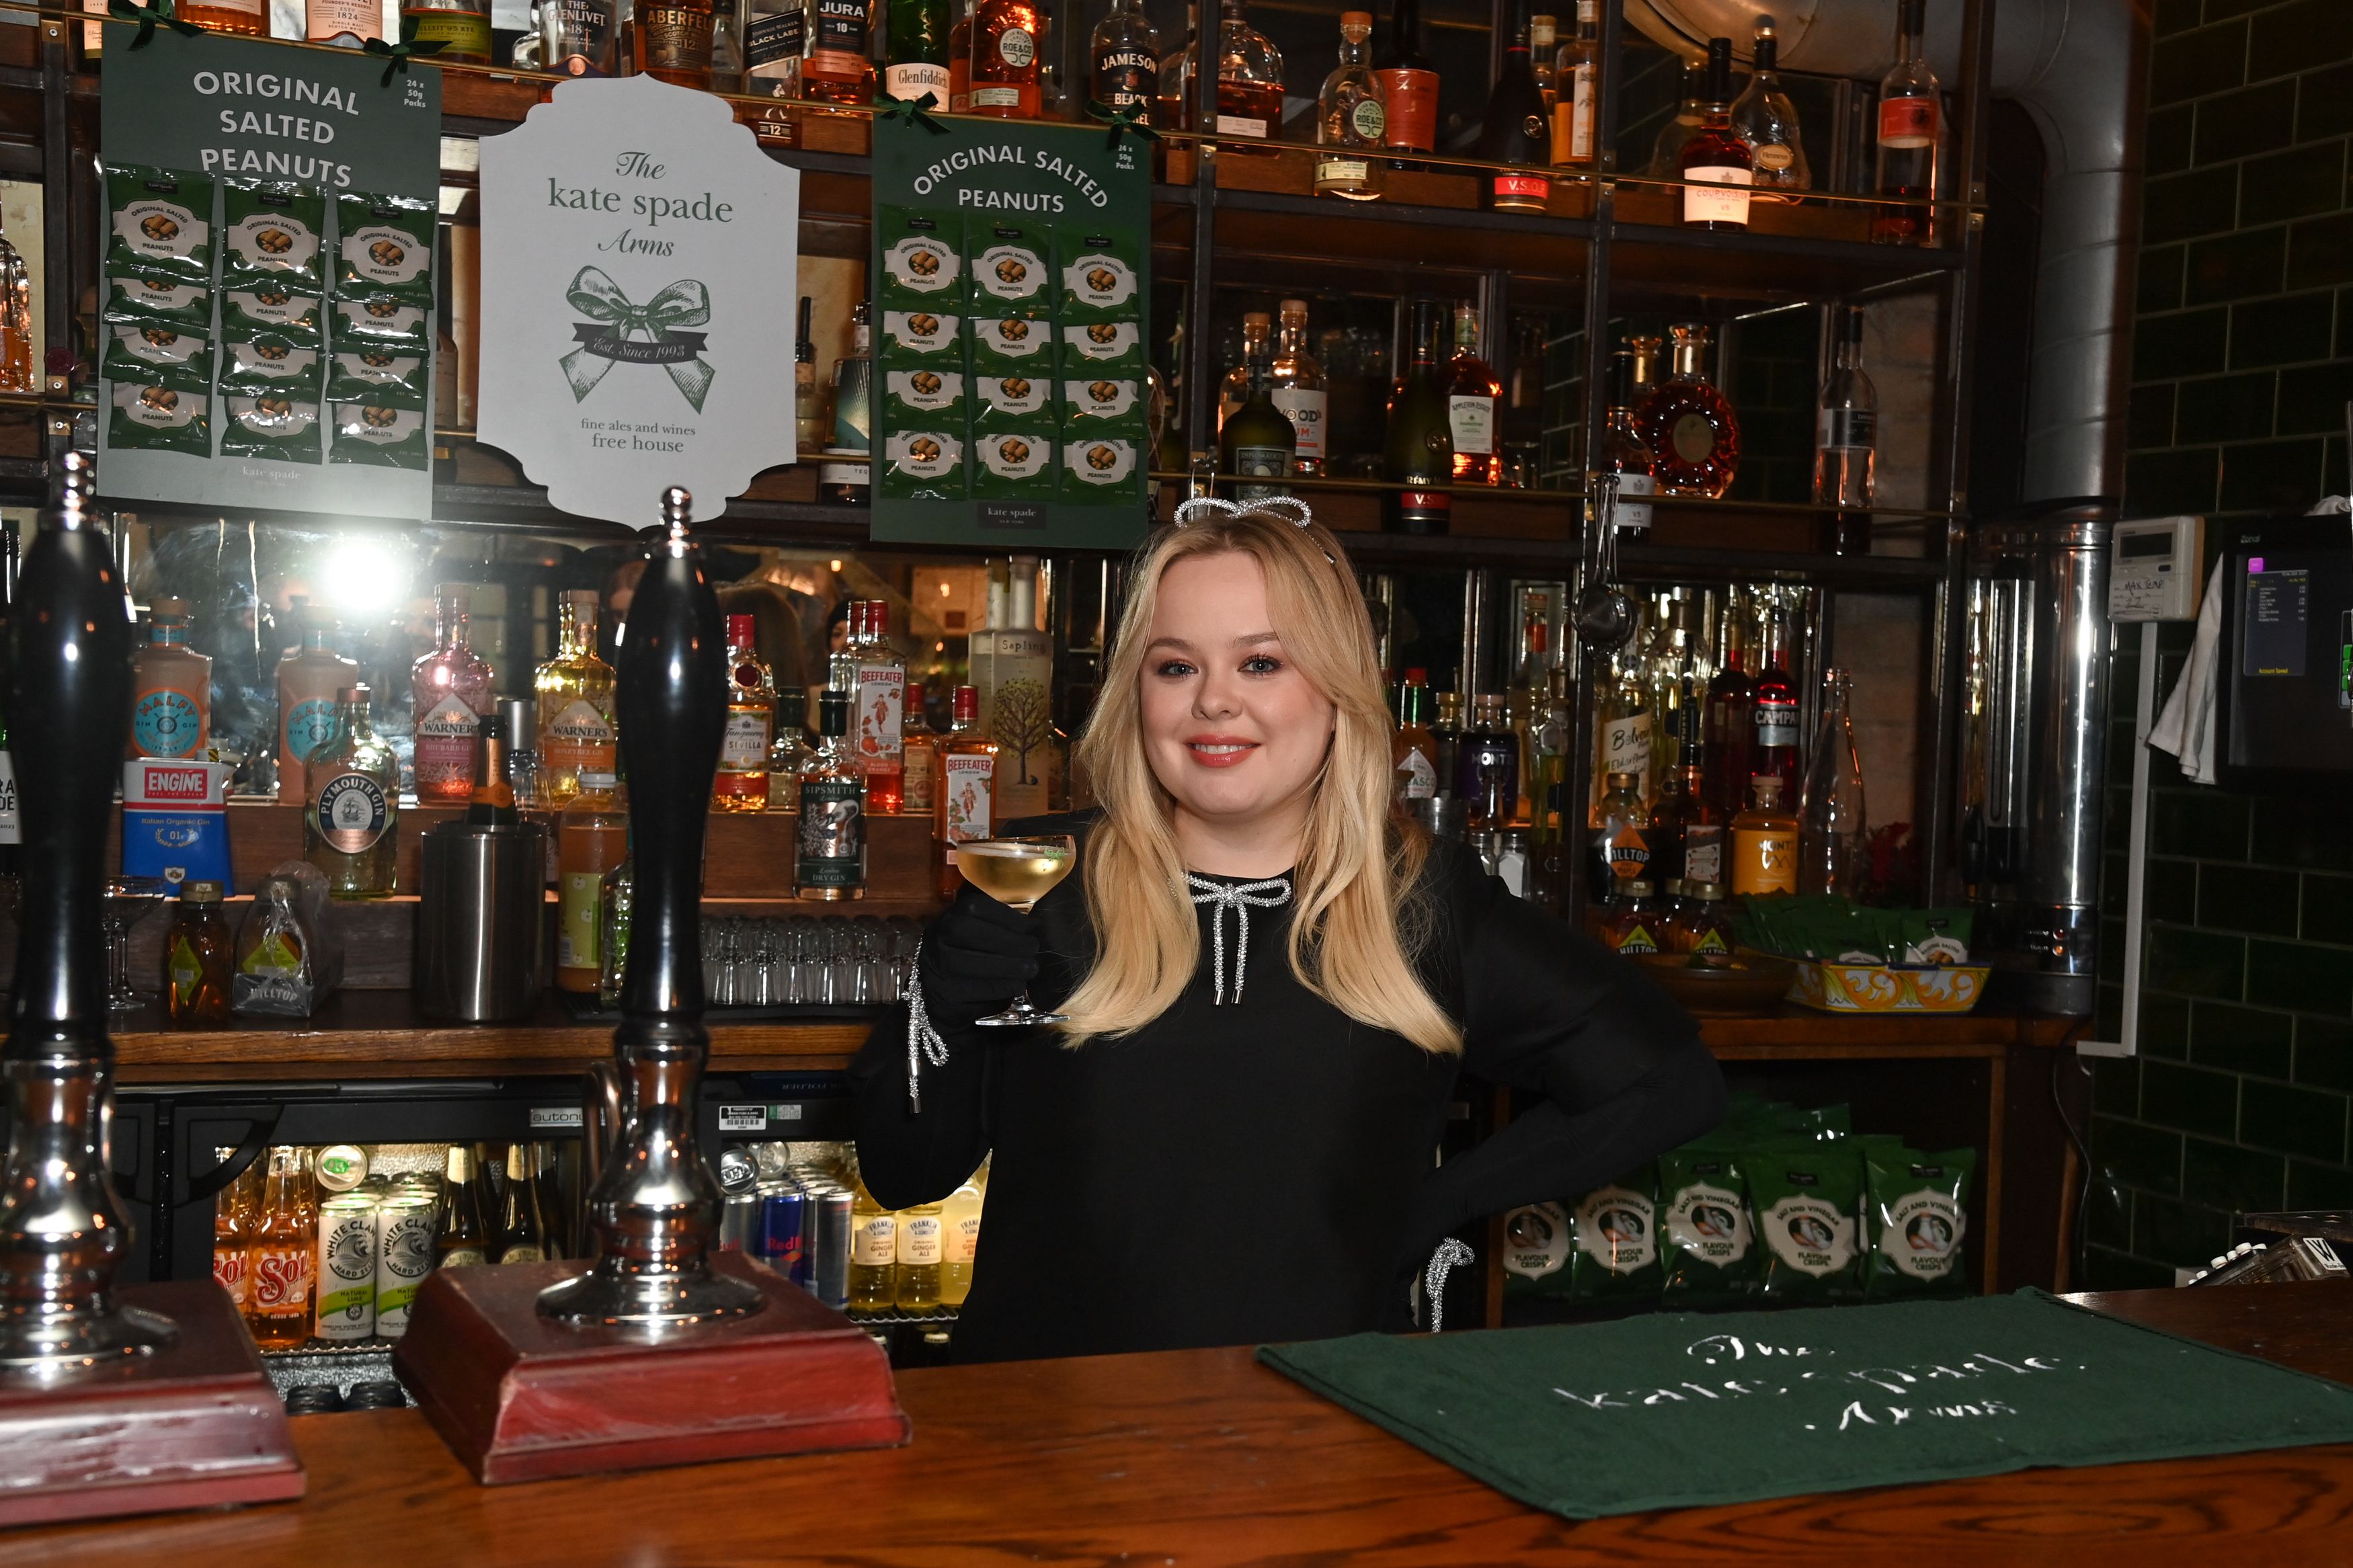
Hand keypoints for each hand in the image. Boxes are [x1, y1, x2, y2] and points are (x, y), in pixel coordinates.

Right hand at [917, 883, 1040, 1025]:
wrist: (936, 995)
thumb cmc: (964, 958)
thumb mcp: (974, 935)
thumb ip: (999, 927)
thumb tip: (1034, 924)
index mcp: (950, 918)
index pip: (976, 907)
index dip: (1007, 916)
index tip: (1029, 926)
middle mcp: (938, 938)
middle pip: (973, 932)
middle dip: (1010, 941)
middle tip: (1032, 949)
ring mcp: (938, 966)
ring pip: (974, 962)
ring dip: (1009, 966)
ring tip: (1030, 968)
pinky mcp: (945, 993)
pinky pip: (978, 989)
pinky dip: (1003, 987)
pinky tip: (1017, 986)